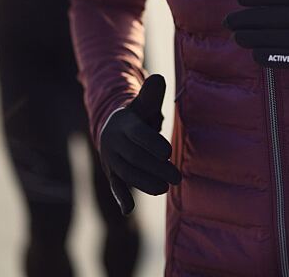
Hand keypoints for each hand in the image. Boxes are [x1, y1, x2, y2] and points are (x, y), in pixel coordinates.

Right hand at [99, 73, 180, 214]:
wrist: (114, 126)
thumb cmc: (138, 114)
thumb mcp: (144, 103)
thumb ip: (151, 93)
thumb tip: (158, 78)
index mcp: (124, 124)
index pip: (138, 135)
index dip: (152, 143)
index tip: (168, 152)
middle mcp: (114, 142)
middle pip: (135, 157)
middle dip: (156, 168)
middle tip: (177, 178)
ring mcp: (111, 159)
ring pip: (126, 173)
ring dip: (145, 183)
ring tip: (165, 188)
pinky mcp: (112, 172)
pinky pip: (115, 185)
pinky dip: (121, 197)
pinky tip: (128, 210)